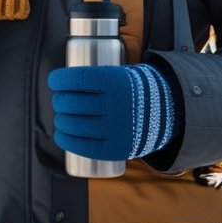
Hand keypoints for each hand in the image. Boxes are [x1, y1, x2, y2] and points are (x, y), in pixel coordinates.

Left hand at [47, 64, 177, 161]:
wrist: (167, 111)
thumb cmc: (135, 89)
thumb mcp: (121, 73)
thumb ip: (96, 78)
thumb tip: (62, 82)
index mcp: (116, 81)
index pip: (77, 79)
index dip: (59, 80)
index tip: (54, 81)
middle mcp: (115, 105)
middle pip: (72, 103)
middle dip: (59, 101)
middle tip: (59, 100)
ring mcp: (115, 129)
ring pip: (73, 125)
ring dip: (60, 120)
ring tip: (61, 117)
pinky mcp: (115, 149)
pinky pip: (83, 146)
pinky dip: (66, 140)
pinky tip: (61, 135)